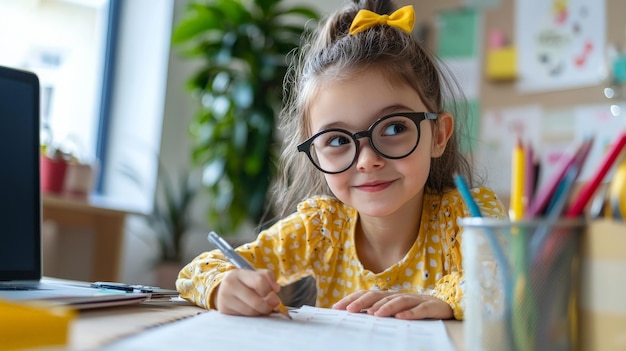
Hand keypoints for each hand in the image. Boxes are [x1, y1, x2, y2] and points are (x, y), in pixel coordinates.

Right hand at [213, 269, 281, 315]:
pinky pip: (245, 318)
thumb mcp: (256, 274)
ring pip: (251, 312)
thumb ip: (269, 278)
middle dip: (268, 306)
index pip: (260, 282)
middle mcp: (229, 286)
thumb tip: (276, 289)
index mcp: (238, 274)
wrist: (225, 289)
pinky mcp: (225, 311)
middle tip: (273, 305)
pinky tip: (253, 311)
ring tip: (262, 307)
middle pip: (256, 301)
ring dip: (261, 312)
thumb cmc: (245, 282)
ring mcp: (225, 300)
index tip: (275, 292)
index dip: (270, 289)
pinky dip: (253, 316)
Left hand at [332, 290, 452, 319]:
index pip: (367, 295)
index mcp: (390, 296)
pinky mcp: (431, 307)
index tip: (337, 307)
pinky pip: (420, 310)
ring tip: (375, 314)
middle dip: (363, 302)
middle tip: (350, 310)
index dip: (353, 299)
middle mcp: (400, 295)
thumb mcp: (395, 311)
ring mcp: (416, 300)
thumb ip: (378, 311)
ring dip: (386, 307)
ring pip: (399, 301)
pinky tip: (401, 317)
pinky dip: (411, 313)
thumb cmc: (416, 310)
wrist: (446, 307)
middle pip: (380, 296)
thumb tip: (355, 315)